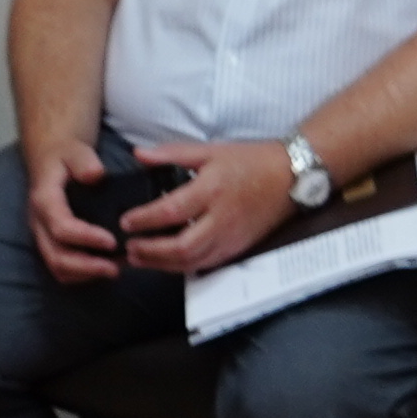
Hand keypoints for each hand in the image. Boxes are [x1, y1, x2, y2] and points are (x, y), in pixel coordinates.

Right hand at [23, 135, 130, 285]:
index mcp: (44, 200)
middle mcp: (39, 223)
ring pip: (57, 267)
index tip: (112, 241)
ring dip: (85, 274)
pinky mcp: (49, 242)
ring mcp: (42, 235)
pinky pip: (61, 268)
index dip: (86, 238)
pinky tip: (105, 267)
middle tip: (116, 268)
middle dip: (86, 267)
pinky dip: (82, 274)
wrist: (49, 159)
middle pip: (56, 256)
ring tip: (114, 270)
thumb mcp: (75, 150)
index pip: (61, 227)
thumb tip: (96, 174)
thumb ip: (84, 160)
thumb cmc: (65, 155)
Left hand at [118, 139, 302, 278]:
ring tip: (140, 259)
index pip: (172, 210)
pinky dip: (182, 267)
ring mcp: (231, 238)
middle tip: (129, 248)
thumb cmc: (250, 160)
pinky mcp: (238, 249)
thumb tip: (138, 155)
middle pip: (182, 247)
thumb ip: (171, 154)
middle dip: (151, 252)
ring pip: (193, 262)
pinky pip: (206, 265)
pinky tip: (166, 262)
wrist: (291, 177)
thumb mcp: (210, 150)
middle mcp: (221, 219)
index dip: (145, 220)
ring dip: (162, 265)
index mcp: (212, 189)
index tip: (125, 222)